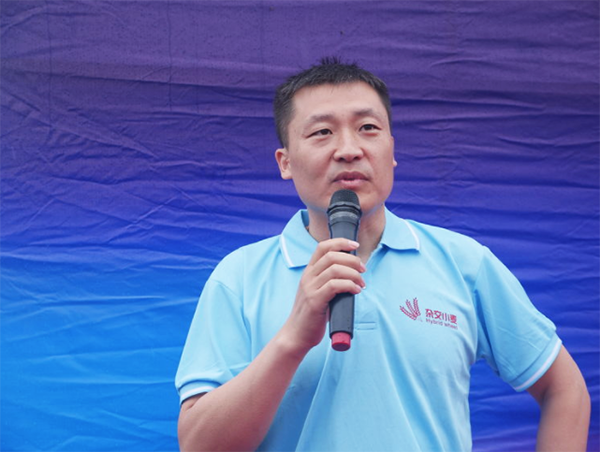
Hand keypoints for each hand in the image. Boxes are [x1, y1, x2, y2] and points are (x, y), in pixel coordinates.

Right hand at [280, 238, 365, 355]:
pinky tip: (355, 292)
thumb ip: (328, 280)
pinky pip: (335, 286)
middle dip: (352, 260)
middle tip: (363, 270)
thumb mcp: (317, 291)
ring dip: (354, 274)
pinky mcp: (315, 301)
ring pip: (335, 269)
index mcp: (309, 272)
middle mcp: (308, 277)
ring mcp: (310, 288)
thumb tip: (352, 272)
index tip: (355, 246)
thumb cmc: (311, 315)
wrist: (296, 335)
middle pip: (332, 256)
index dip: (340, 242)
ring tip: (361, 284)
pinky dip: (349, 286)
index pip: (322, 247)